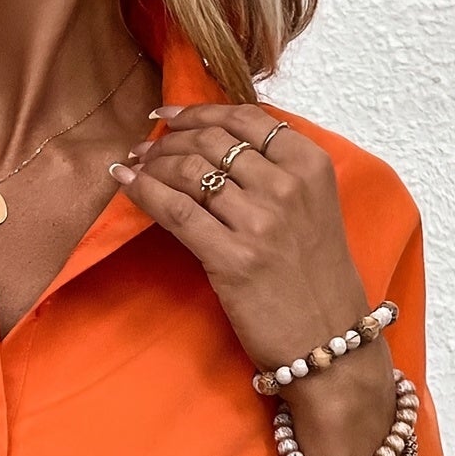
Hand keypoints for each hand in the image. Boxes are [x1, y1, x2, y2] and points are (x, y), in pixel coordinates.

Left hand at [111, 102, 397, 455]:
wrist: (329, 343)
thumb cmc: (317, 281)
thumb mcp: (314, 210)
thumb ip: (278, 174)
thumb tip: (219, 146)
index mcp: (311, 165)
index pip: (245, 118)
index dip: (199, 112)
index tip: (170, 116)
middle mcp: (287, 186)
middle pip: (212, 141)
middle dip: (170, 138)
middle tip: (145, 147)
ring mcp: (260, 222)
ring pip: (191, 169)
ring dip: (153, 162)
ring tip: (134, 165)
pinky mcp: (231, 258)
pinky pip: (176, 210)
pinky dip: (144, 190)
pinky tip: (125, 182)